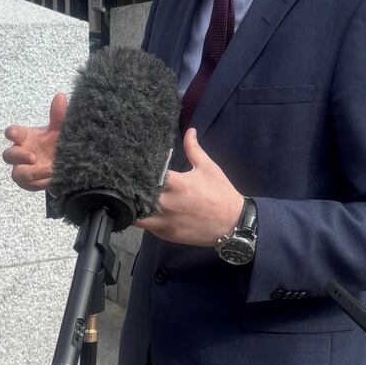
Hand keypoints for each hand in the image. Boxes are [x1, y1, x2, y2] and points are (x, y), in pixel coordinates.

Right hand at [2, 93, 67, 191]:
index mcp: (25, 137)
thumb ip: (58, 115)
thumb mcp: (59, 129)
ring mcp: (24, 170)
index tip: (14, 134)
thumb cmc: (54, 142)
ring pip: (17, 175)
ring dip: (32, 173)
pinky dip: (41, 183)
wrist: (65, 162)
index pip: (12, 133)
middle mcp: (21, 153)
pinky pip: (30, 186)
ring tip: (50, 170)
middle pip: (8, 156)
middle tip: (32, 157)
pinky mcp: (31, 183)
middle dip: (18, 157)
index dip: (12, 133)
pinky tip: (53, 179)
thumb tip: (61, 96)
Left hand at [137, 128, 243, 246]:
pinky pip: (147, 226)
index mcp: (177, 184)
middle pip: (137, 194)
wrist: (233, 223)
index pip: (147, 173)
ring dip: (134, 206)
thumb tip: (190, 130)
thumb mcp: (208, 168)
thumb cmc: (220, 193)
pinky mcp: (165, 234)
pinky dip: (145, 218)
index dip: (140, 169)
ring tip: (136, 198)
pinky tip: (148, 211)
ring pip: (136, 214)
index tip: (138, 165)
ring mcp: (165, 221)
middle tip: (132, 182)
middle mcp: (167, 203)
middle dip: (133, 188)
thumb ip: (193, 149)